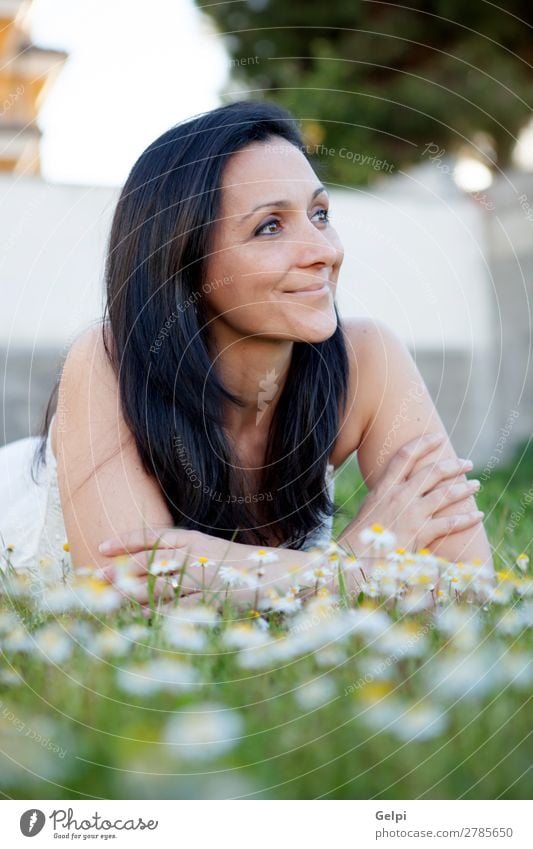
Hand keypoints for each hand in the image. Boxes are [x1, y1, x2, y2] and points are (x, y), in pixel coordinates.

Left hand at [97, 527, 253, 611]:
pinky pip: (175, 607)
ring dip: (129, 596)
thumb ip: (182, 555)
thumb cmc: (239, 564)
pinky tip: (139, 618)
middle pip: (146, 562)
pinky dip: (155, 613)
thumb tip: (147, 568)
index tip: (101, 547)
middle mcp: (193, 555)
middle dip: (118, 572)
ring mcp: (200, 578)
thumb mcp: (209, 551)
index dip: (124, 540)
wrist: (276, 574)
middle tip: (95, 580)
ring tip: (107, 603)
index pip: (152, 536)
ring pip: (155, 586)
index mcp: (192, 539)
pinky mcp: (208, 599)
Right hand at [345, 433, 482, 553]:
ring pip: (445, 494)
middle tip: (467, 463)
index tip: (438, 437)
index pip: (405, 457)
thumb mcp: (369, 508)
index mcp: (384, 488)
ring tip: (476, 485)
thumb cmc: (360, 537)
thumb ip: (385, 497)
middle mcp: (399, 496)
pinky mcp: (420, 533)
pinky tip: (477, 515)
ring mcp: (411, 514)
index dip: (423, 444)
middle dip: (454, 465)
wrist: (354, 559)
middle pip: (433, 472)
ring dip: (464, 488)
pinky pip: (450, 523)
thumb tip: (397, 490)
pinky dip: (467, 519)